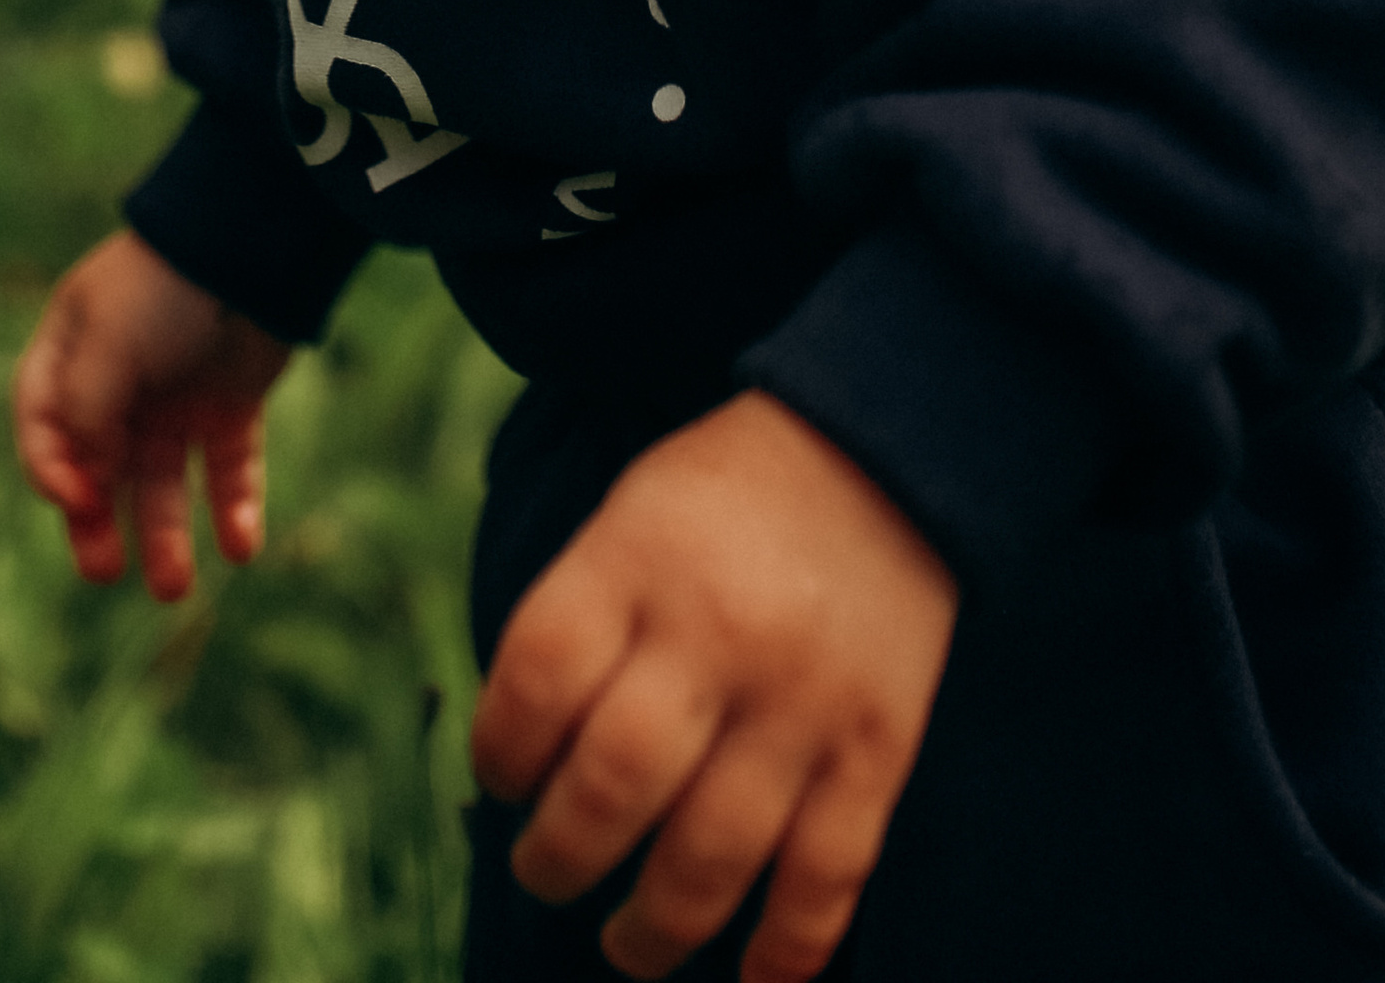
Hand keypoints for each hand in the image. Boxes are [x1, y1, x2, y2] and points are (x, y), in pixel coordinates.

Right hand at [11, 227, 293, 599]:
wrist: (254, 245)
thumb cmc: (163, 289)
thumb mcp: (106, 349)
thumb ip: (86, 420)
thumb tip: (89, 488)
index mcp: (71, 352)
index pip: (42, 427)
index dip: (51, 471)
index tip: (77, 498)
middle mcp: (120, 380)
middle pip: (98, 468)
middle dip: (98, 523)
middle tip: (103, 572)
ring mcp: (177, 394)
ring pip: (163, 482)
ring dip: (164, 535)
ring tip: (174, 588)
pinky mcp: (231, 404)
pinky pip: (228, 469)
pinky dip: (233, 509)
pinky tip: (239, 548)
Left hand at [470, 392, 955, 982]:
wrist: (884, 453)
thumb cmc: (724, 499)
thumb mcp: (630, 513)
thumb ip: (581, 618)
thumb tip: (521, 758)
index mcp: (639, 557)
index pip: (538, 677)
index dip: (500, 751)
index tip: (501, 779)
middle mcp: (717, 632)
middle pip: (616, 781)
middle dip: (558, 857)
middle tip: (543, 873)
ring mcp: (802, 699)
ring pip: (714, 852)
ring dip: (655, 926)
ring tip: (624, 942)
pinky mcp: (876, 748)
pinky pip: (829, 873)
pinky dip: (788, 946)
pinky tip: (751, 978)